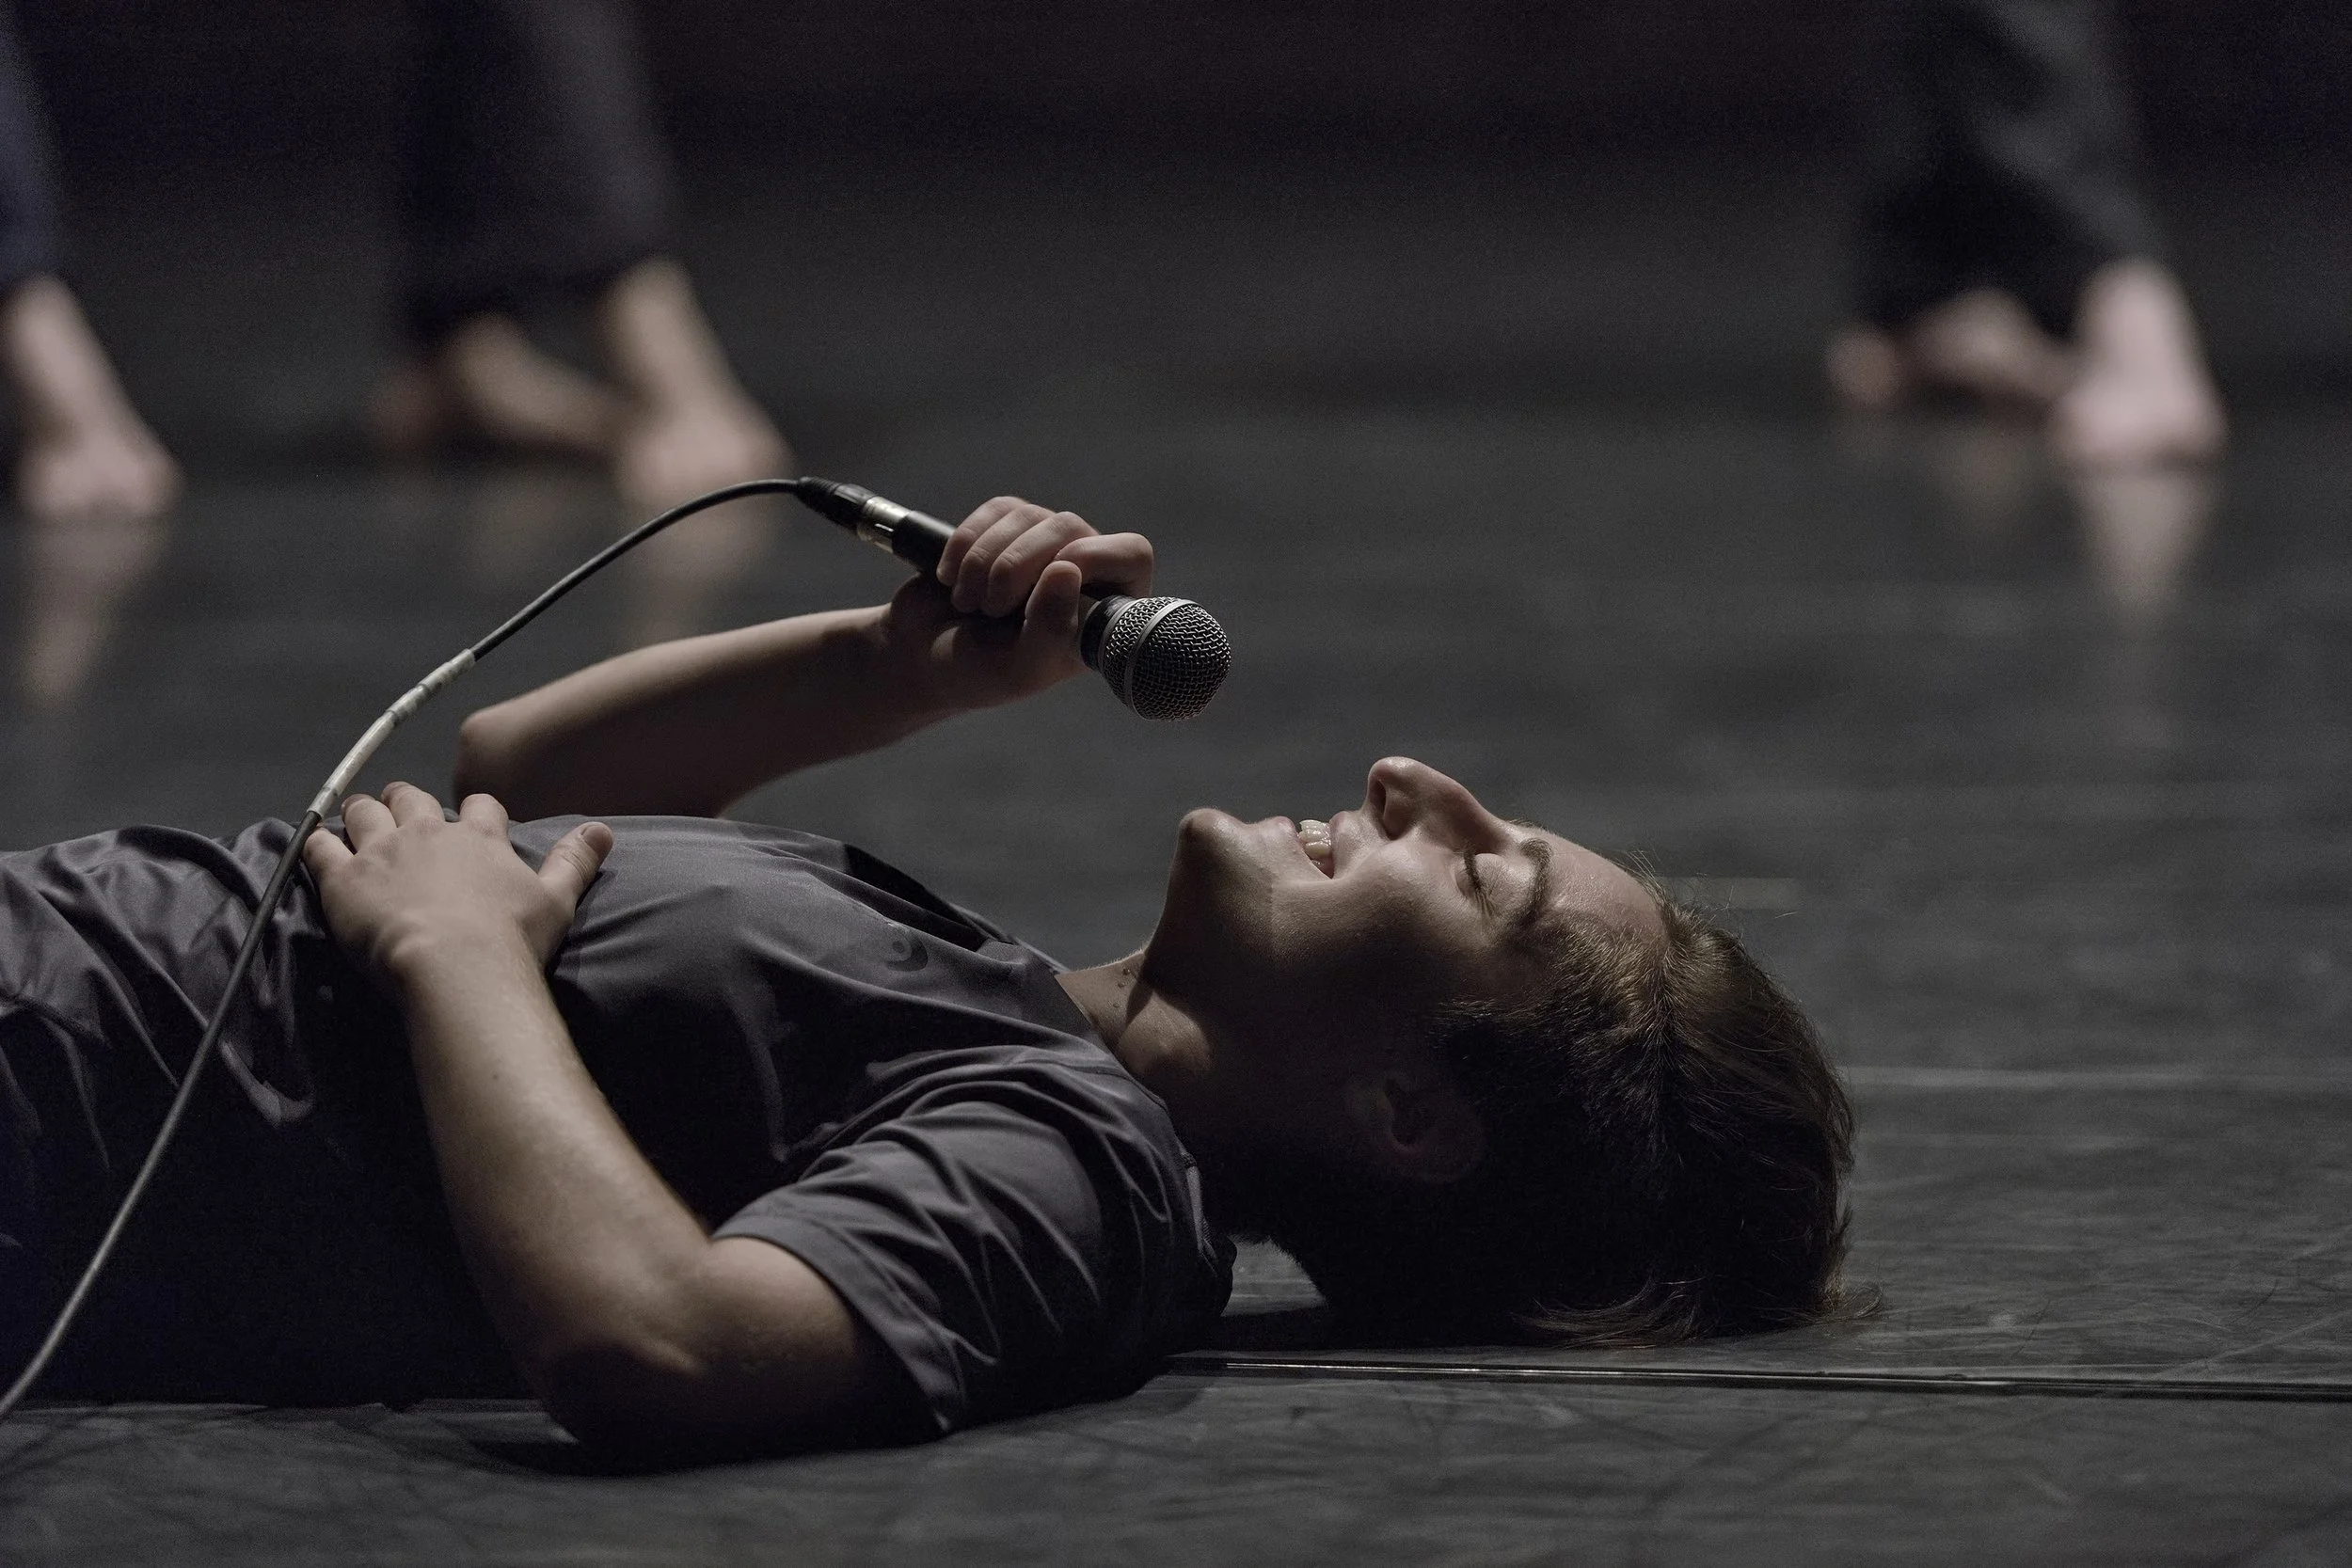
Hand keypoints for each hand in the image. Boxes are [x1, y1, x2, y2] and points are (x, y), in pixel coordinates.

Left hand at [302, 782, 611, 986]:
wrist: (458, 967)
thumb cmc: (512, 940)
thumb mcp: (557, 900)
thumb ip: (575, 861)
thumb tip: (604, 830)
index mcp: (480, 838)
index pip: (478, 807)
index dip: (473, 815)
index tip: (470, 828)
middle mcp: (428, 833)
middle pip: (410, 797)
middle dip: (405, 802)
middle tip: (401, 818)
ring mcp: (382, 851)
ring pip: (364, 811)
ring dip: (361, 814)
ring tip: (358, 824)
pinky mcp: (343, 878)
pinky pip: (320, 846)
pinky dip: (318, 842)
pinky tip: (317, 846)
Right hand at [881, 497, 1155, 711]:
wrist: (918, 656)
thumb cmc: (977, 673)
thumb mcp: (1020, 670)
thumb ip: (1052, 631)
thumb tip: (1068, 567)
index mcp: (1103, 612)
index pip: (1132, 554)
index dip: (1093, 557)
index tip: (1051, 581)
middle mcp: (1082, 572)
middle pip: (1070, 528)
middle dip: (1020, 565)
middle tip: (991, 608)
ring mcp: (1043, 544)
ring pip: (1029, 516)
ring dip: (985, 560)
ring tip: (968, 603)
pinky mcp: (1005, 526)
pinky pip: (996, 510)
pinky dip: (966, 543)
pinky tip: (952, 578)